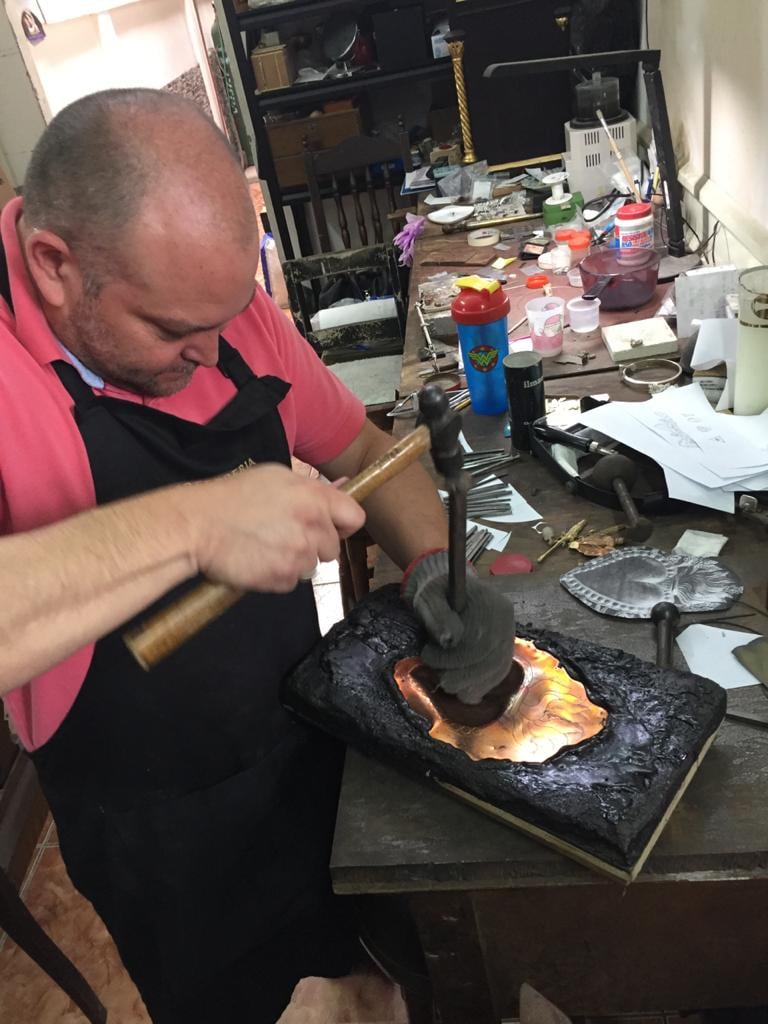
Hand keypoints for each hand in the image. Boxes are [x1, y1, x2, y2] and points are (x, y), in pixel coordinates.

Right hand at [175, 464, 364, 591]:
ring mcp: (299, 555)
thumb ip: (312, 487)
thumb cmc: (231, 497)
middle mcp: (312, 526)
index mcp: (313, 498)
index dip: (342, 523)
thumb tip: (343, 487)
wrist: (195, 525)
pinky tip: (257, 559)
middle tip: (283, 535)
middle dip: (314, 544)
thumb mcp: (275, 477)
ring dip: (294, 561)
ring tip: (265, 545)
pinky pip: (291, 582)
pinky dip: (276, 575)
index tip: (329, 526)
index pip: (355, 517)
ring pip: (311, 566)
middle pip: (332, 547)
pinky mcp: (283, 578)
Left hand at [402, 551, 515, 704]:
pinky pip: (495, 678)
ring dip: (467, 684)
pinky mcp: (503, 655)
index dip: (456, 656)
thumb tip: (450, 639)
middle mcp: (507, 624)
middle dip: (460, 675)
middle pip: (491, 660)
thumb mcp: (429, 596)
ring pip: (495, 673)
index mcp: (493, 606)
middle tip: (436, 673)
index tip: (429, 654)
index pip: (483, 641)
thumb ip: (438, 615)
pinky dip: (476, 688)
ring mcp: (507, 640)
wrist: (448, 592)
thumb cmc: (437, 593)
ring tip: (445, 678)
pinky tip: (459, 687)